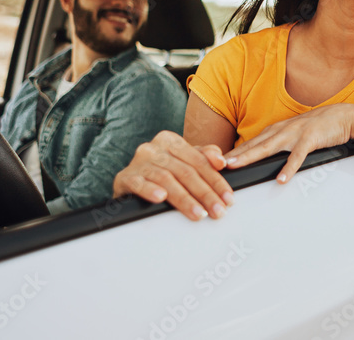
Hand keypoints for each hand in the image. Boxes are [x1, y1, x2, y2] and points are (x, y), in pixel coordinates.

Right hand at [112, 130, 234, 220]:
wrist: (129, 183)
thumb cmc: (161, 173)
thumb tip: (221, 160)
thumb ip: (204, 158)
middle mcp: (154, 147)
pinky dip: (150, 190)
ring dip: (184, 198)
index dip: (217, 181)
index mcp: (171, 141)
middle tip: (218, 211)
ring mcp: (138, 161)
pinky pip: (138, 183)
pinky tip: (160, 198)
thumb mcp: (184, 163)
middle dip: (205, 194)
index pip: (199, 162)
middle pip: (186, 171)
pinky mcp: (124, 177)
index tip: (229, 199)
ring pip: (166, 179)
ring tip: (198, 213)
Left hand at [224, 104, 353, 183]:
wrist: (345, 116)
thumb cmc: (321, 127)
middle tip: (216, 164)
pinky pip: (298, 155)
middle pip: (254, 144)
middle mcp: (283, 129)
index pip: (251, 142)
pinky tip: (281, 179)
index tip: (216, 161)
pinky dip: (289, 167)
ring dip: (251, 155)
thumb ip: (281, 145)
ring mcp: (296, 133)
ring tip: (236, 165)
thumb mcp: (296, 135)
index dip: (234, 152)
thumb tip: (265, 158)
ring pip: (269, 146)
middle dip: (234, 154)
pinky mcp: (311, 139)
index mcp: (278, 130)